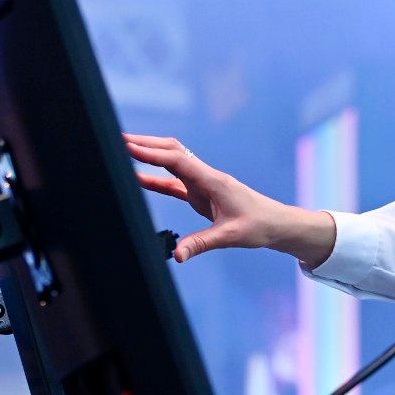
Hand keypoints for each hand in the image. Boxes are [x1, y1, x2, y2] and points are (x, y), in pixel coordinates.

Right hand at [125, 134, 335, 265]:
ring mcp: (202, 184)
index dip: (152, 153)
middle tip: (118, 139)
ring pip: (172, 163)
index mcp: (213, 181)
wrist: (277, 224)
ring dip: (150, 156)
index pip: (177, 161)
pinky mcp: (200, 194)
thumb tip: (177, 254)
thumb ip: (201, 243)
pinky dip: (155, 178)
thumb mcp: (229, 236)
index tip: (128, 146)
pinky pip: (173, 183)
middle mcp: (206, 177)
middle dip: (147, 144)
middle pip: (172, 152)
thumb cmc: (259, 225)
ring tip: (122, 150)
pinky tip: (137, 178)